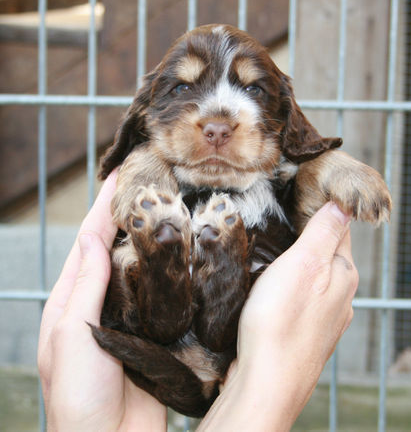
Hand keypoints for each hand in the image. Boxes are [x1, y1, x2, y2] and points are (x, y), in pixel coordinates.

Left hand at [37, 171, 166, 431]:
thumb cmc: (79, 397)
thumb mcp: (73, 335)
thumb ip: (85, 285)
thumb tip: (91, 236)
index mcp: (73, 297)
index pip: (90, 239)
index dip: (104, 205)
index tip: (121, 173)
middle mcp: (98, 299)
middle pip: (113, 245)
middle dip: (126, 213)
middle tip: (150, 184)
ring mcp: (124, 312)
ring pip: (137, 264)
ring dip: (147, 236)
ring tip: (167, 209)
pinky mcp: (148, 328)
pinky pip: (157, 291)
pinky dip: (164, 268)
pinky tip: (179, 255)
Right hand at [198, 202, 358, 430]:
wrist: (266, 381)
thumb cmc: (280, 321)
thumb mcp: (304, 263)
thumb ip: (324, 232)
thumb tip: (344, 205)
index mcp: (344, 274)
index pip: (339, 229)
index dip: (321, 210)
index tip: (300, 199)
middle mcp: (341, 297)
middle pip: (327, 254)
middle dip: (308, 238)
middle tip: (280, 225)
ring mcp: (325, 318)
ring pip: (313, 279)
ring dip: (298, 266)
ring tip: (274, 257)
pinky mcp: (306, 334)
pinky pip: (302, 301)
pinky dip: (291, 290)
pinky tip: (275, 293)